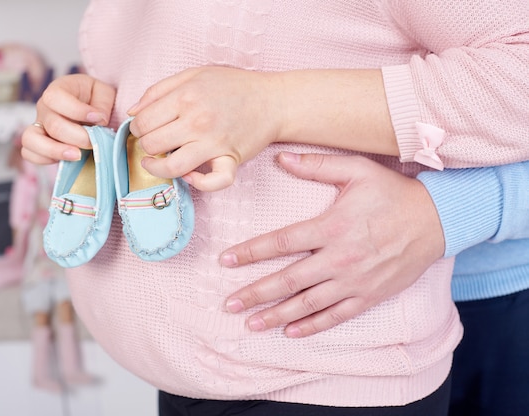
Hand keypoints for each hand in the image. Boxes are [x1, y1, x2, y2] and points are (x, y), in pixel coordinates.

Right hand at [21, 74, 115, 163]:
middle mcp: (44, 107)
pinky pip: (29, 154)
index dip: (78, 110)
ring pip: (31, 139)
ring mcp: (39, 126)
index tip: (99, 119)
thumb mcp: (104, 92)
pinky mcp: (38, 144)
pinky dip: (45, 159)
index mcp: (58, 90)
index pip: (56, 97)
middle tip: (94, 142)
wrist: (91, 111)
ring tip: (77, 156)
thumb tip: (99, 119)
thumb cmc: (96, 100)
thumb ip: (103, 103)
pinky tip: (65, 160)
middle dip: (78, 137)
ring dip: (56, 151)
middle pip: (53, 125)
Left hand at [127, 66, 282, 190]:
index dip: (137, 128)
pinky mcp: (230, 159)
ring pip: (172, 167)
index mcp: (186, 97)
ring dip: (157, 169)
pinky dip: (198, 183)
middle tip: (152, 142)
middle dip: (145, 145)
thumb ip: (159, 90)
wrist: (272, 100)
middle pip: (152, 144)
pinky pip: (212, 182)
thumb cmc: (233, 86)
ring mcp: (214, 143)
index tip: (143, 129)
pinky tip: (190, 176)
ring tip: (155, 163)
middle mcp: (198, 121)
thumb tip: (132, 112)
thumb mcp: (194, 75)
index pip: (143, 122)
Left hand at [221, 152, 444, 336]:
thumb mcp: (357, 170)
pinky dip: (313, 325)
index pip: (281, 242)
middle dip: (256, 293)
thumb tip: (281, 159)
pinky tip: (291, 332)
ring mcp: (354, 280)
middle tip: (229, 304)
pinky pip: (337, 315)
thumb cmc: (393, 193)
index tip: (225, 261)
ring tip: (251, 324)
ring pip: (308, 303)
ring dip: (277, 315)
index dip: (250, 252)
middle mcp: (339, 257)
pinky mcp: (369, 295)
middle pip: (288, 280)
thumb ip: (317, 165)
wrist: (437, 219)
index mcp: (332, 226)